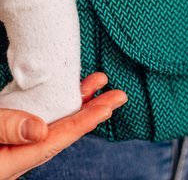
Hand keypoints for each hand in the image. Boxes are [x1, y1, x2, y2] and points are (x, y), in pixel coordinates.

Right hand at [0, 72, 126, 179]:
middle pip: (63, 133)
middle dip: (93, 112)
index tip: (108, 109)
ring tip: (98, 84)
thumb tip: (39, 129)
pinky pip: (41, 119)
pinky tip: (69, 94)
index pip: (58, 139)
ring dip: (77, 104)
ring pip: (54, 124)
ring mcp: (16, 147)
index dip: (84, 122)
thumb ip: (6, 128)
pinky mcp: (12, 136)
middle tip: (118, 96)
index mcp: (13, 161)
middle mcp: (19, 156)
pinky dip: (58, 105)